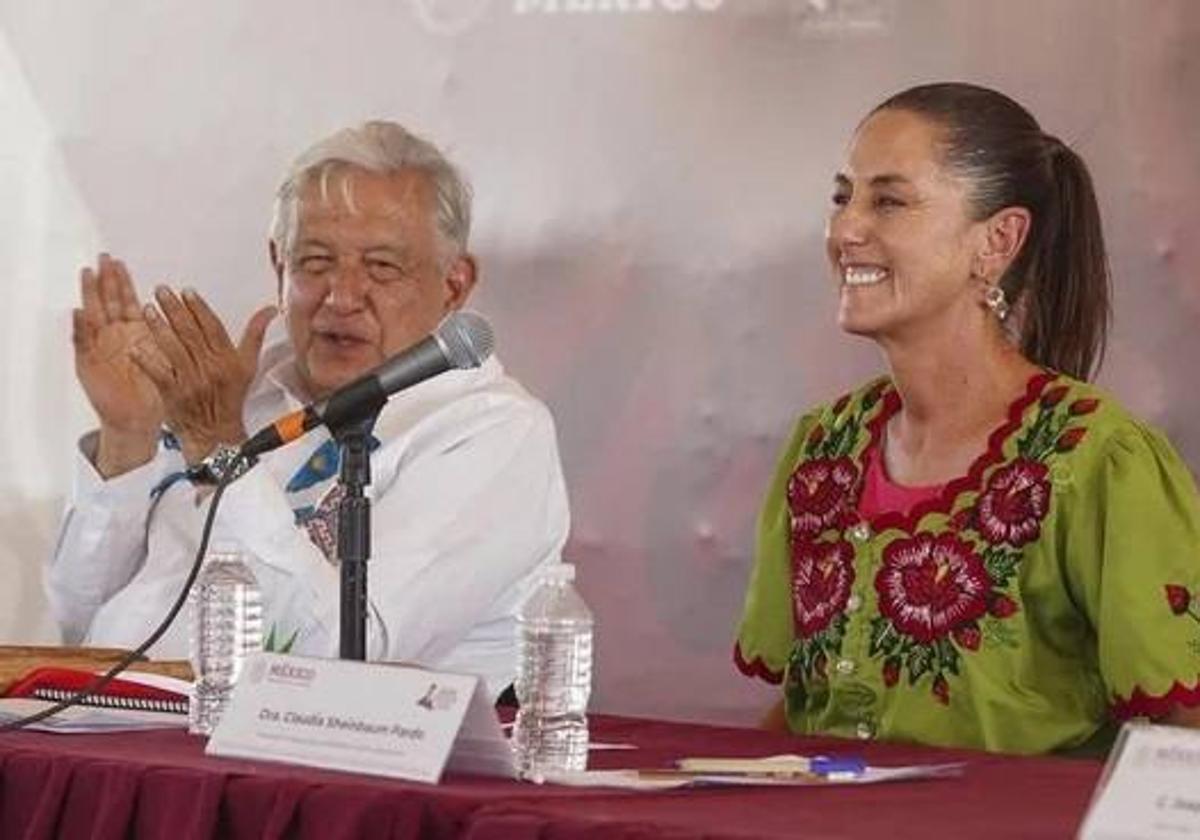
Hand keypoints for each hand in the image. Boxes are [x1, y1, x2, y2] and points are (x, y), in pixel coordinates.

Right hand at [72, 255, 164, 476]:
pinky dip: (81, 328)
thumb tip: (186, 313)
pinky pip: (84, 344)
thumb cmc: (153, 390)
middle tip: (102, 258)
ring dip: (90, 296)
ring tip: (88, 275)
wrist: (139, 418)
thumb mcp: (168, 358)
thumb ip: (172, 335)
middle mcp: (115, 336)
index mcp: (134, 333)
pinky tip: (79, 313)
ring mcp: (101, 348)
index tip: (119, 262)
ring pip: (94, 316)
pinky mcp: (90, 364)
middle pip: (108, 302)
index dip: (122, 282)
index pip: (126, 301)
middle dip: (105, 280)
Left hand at [132, 286, 276, 464]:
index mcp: (229, 359)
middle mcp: (211, 368)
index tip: (187, 292)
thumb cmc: (230, 398)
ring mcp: (192, 382)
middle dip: (175, 309)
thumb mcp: (249, 366)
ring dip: (159, 328)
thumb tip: (269, 310)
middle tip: (162, 291)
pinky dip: (147, 361)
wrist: (217, 434)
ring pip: (174, 349)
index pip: (213, 327)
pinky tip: (137, 347)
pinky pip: (159, 374)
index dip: (199, 308)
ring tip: (148, 309)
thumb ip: (256, 334)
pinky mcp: (174, 395)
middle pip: (191, 333)